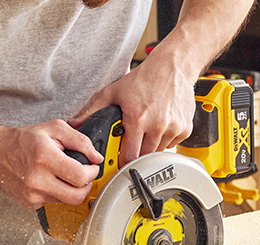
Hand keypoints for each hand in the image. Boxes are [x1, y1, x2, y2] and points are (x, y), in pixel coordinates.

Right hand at [0, 120, 102, 209]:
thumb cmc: (23, 140)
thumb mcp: (54, 129)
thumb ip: (80, 141)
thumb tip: (97, 158)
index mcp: (45, 158)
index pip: (81, 177)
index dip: (92, 173)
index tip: (91, 167)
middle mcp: (37, 179)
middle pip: (77, 196)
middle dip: (86, 186)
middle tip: (83, 176)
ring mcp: (32, 194)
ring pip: (66, 200)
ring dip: (70, 189)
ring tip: (60, 174)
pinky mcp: (30, 204)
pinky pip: (53, 202)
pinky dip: (55, 193)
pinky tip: (47, 180)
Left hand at [69, 51, 197, 165]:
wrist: (173, 66)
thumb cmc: (144, 78)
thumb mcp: (114, 92)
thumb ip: (93, 111)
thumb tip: (75, 124)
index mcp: (137, 118)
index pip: (129, 156)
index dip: (122, 162)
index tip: (119, 163)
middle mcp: (157, 125)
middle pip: (144, 157)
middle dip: (136, 155)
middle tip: (131, 146)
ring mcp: (173, 128)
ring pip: (158, 152)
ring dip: (150, 147)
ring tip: (146, 131)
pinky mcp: (185, 129)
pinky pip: (171, 145)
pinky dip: (164, 140)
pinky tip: (160, 126)